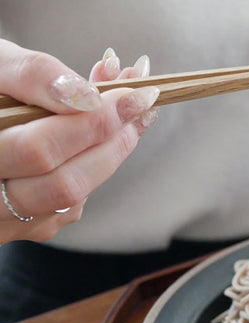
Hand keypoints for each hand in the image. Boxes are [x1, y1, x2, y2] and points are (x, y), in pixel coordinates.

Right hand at [0, 42, 158, 243]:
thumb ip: (31, 75)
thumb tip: (87, 96)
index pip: (39, 150)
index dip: (93, 123)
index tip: (132, 93)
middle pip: (64, 185)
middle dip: (111, 141)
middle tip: (140, 103)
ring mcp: (6, 219)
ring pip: (71, 200)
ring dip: (110, 154)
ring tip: (129, 113)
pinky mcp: (26, 225)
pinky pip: (69, 204)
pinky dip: (93, 166)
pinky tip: (102, 135)